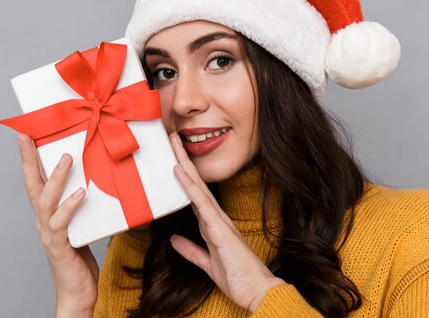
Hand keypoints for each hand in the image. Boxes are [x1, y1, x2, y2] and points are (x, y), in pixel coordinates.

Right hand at [17, 134, 98, 317]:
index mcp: (47, 213)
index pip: (35, 180)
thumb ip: (83, 204)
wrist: (77, 291)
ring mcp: (49, 233)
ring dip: (55, 178)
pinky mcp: (59, 246)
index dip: (28, 158)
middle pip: (31, 185)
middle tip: (26, 137)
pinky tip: (81, 194)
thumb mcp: (82, 222)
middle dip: (28, 159)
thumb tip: (97, 178)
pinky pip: (61, 223)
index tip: (25, 135)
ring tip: (66, 158)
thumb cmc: (80, 256)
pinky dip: (70, 206)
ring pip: (45, 201)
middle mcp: (43, 220)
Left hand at [168, 132, 285, 312]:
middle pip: (195, 184)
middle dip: (183, 161)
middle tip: (172, 138)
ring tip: (173, 145)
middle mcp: (216, 218)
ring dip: (184, 165)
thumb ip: (191, 250)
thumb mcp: (207, 262)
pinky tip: (180, 171)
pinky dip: (189, 186)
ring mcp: (218, 221)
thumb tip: (175, 240)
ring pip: (197, 187)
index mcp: (213, 225)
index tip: (173, 159)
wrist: (256, 290)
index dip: (183, 176)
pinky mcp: (219, 228)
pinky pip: (201, 203)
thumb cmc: (237, 277)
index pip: (194, 195)